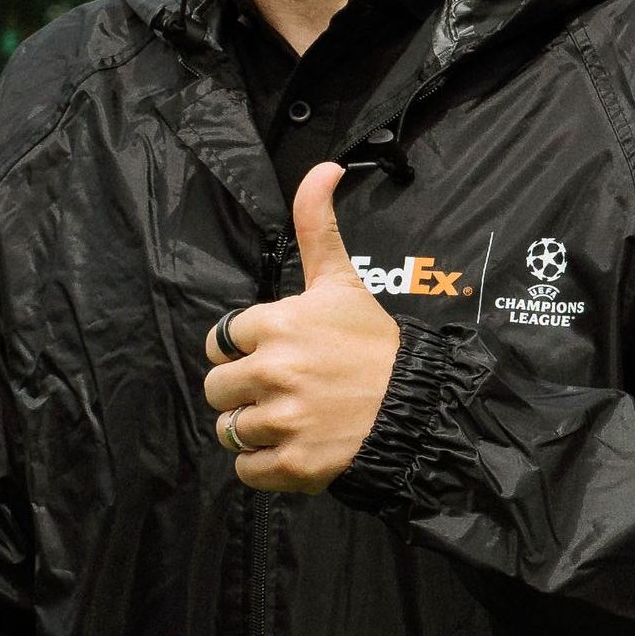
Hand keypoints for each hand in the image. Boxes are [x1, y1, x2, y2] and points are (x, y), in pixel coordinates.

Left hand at [203, 161, 400, 493]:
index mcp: (276, 324)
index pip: (222, 341)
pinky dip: (264, 465)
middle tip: (286, 389)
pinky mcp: (292, 464)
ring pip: (228, 430)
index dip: (249, 348)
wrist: (418, 408)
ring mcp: (283, 420)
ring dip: (253, 429)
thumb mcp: (341, 280)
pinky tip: (296, 446)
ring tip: (293, 419)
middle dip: (244, 391)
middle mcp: (274, 371)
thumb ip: (317, 223)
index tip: (283, 352)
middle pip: (216, 388)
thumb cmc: (373, 343)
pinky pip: (246, 470)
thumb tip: (323, 165)